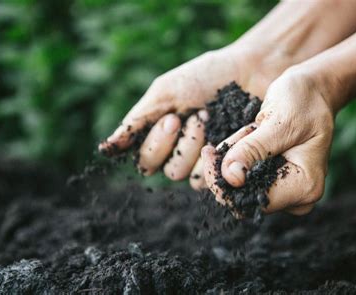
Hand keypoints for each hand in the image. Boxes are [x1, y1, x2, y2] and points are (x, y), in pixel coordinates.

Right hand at [98, 46, 287, 188]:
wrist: (249, 71)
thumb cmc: (206, 76)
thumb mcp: (166, 92)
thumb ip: (137, 121)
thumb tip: (106, 149)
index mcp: (161, 135)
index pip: (145, 160)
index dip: (157, 144)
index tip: (173, 117)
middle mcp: (179, 151)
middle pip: (165, 170)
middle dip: (179, 144)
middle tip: (198, 117)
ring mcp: (203, 159)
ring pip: (187, 176)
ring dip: (197, 147)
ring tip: (212, 119)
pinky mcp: (225, 163)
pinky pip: (210, 176)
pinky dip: (216, 155)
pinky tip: (229, 133)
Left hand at [201, 69, 335, 214]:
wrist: (314, 90)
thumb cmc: (304, 100)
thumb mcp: (278, 121)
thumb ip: (253, 150)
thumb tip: (231, 178)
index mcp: (305, 186)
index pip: (253, 201)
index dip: (223, 183)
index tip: (208, 153)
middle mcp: (298, 196)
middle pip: (244, 197)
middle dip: (229, 165)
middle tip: (233, 135)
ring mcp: (286, 190)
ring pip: (240, 185)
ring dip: (235, 155)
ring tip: (252, 127)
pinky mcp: (275, 180)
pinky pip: (244, 174)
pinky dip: (239, 153)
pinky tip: (250, 132)